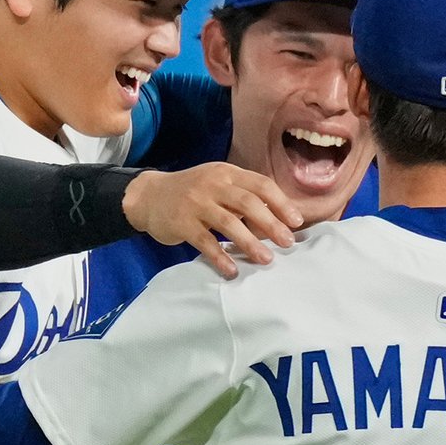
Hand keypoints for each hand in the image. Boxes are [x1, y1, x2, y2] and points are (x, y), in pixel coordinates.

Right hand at [122, 163, 302, 279]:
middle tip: (288, 242)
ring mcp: (196, 204)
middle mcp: (212, 185)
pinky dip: (220, 257)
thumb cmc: (191, 192)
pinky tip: (232, 270)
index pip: (260, 184)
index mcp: (227, 173)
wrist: (148, 196)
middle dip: (271, 224)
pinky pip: (205, 243)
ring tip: (266, 259)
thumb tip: (278, 217)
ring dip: (250, 243)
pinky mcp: (181, 223)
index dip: (281, 203)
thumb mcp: (217, 183)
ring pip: (229, 223)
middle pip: (248, 203)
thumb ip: (243, 195)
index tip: (296, 221)